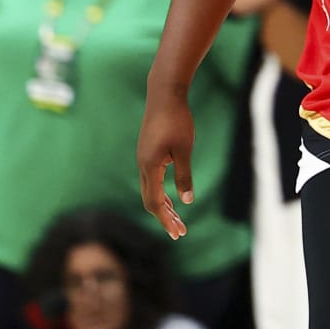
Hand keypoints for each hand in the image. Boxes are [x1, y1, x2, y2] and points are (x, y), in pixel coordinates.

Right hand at [138, 84, 195, 239]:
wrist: (164, 94)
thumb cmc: (177, 120)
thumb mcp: (184, 149)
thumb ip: (184, 176)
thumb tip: (186, 201)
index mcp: (150, 166)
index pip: (155, 203)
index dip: (166, 220)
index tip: (177, 234)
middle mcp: (143, 165)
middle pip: (150, 201)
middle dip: (165, 218)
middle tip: (180, 232)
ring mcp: (143, 158)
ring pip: (150, 191)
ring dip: (163, 206)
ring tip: (178, 219)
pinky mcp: (147, 152)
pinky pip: (151, 180)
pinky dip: (161, 193)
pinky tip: (172, 197)